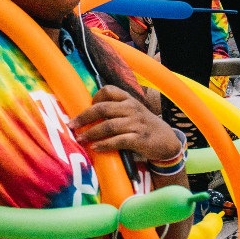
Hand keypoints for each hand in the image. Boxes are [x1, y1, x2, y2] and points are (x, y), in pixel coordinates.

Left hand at [71, 86, 186, 165]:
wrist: (167, 141)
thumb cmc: (144, 126)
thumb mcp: (133, 112)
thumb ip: (116, 110)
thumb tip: (88, 115)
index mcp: (128, 99)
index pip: (108, 90)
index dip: (94, 99)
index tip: (85, 110)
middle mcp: (132, 108)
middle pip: (102, 108)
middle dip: (84, 117)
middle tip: (72, 125)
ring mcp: (136, 123)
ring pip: (108, 125)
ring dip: (91, 133)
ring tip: (80, 139)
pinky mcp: (139, 139)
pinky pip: (118, 140)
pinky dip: (105, 144)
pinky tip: (96, 148)